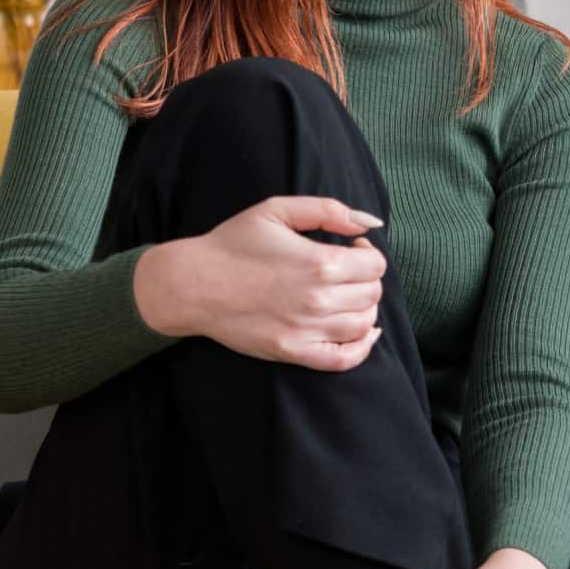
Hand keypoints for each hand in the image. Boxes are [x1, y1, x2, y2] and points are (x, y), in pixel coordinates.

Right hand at [150, 196, 387, 369]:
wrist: (194, 284)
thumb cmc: (233, 243)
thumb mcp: (277, 209)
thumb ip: (328, 210)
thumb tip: (370, 224)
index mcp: (319, 262)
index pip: (375, 265)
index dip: (368, 253)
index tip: (351, 248)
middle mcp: (318, 299)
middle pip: (372, 294)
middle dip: (365, 278)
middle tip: (345, 270)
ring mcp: (307, 330)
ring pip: (364, 323)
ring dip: (364, 307)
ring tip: (345, 295)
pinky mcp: (294, 352)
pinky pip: (345, 359)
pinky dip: (363, 348)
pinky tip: (363, 333)